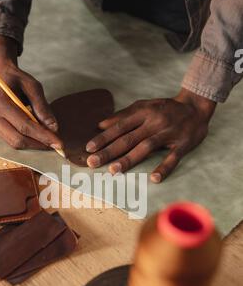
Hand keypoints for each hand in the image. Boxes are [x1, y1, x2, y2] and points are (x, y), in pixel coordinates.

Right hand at [0, 36, 62, 150]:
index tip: (59, 143)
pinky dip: (28, 141)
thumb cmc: (17, 79)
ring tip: (49, 141)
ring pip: (15, 143)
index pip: (24, 126)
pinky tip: (39, 137)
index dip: (43, 136)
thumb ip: (43, 106)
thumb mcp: (33, 86)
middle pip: (18, 140)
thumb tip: (53, 128)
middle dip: (39, 144)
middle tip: (56, 145)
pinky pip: (12, 140)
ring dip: (34, 145)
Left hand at [86, 89, 215, 182]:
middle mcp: (153, 122)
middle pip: (128, 139)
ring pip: (146, 147)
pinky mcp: (183, 144)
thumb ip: (123, 115)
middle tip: (93, 162)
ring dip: (129, 159)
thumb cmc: (165, 108)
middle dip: (109, 151)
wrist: (196, 106)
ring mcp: (168, 134)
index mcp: (143, 113)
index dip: (103, 138)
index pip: (119, 127)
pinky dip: (164, 168)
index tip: (89, 148)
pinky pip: (172, 158)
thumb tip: (100, 125)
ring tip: (113, 170)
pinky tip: (154, 179)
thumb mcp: (144, 106)